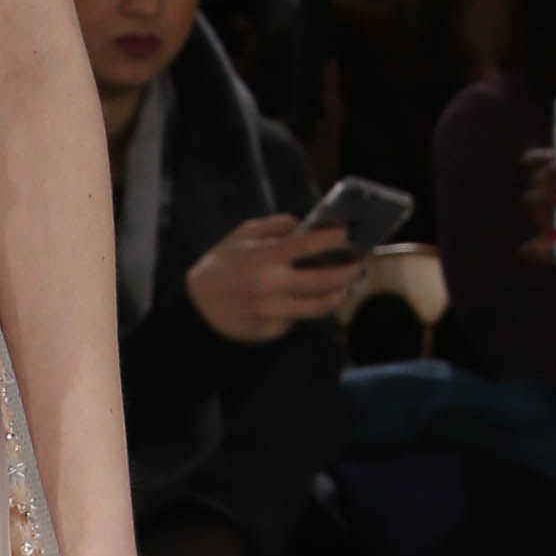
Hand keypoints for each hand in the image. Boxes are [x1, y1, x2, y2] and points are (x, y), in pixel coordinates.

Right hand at [186, 216, 361, 345]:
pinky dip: (305, 309)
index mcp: (264, 257)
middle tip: (358, 265)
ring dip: (337, 295)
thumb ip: (275, 226)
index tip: (347, 236)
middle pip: (323, 281)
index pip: (308, 246)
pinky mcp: (271, 330)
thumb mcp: (241, 235)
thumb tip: (305, 225)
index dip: (332, 239)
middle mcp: (271, 285)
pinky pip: (297, 319)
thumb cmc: (221, 264)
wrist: (198, 306)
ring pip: (318, 307)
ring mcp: (272, 311)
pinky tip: (304, 301)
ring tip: (345, 286)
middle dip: (347, 272)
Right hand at [519, 131, 555, 272]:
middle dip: (551, 171)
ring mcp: (550, 225)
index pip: (543, 163)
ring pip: (534, 208)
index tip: (553, 151)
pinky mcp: (550, 252)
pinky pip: (533, 250)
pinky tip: (554, 241)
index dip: (541, 155)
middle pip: (538, 180)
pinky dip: (536, 246)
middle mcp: (555, 200)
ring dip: (546, 199)